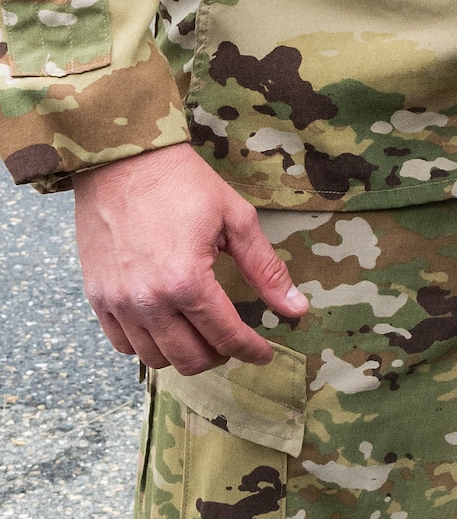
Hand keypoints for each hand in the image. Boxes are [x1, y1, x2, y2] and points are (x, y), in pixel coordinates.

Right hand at [73, 144, 307, 373]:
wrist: (125, 160)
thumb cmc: (183, 183)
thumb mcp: (235, 218)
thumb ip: (266, 268)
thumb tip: (296, 308)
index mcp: (187, 281)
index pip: (226, 336)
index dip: (250, 349)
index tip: (263, 353)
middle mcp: (149, 301)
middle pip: (190, 358)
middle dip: (219, 355)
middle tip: (233, 338)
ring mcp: (119, 303)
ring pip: (156, 358)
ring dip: (184, 353)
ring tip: (201, 331)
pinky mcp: (97, 298)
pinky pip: (123, 345)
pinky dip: (147, 345)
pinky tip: (165, 325)